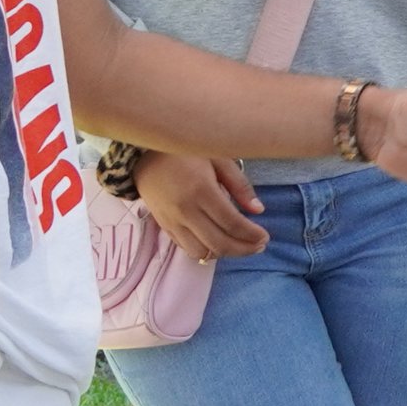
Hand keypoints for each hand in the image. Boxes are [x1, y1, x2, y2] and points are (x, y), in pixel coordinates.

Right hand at [135, 152, 269, 260]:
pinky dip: (205, 251)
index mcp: (201, 190)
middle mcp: (185, 210)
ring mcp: (172, 221)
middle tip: (259, 245)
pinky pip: (186, 248)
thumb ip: (239, 184)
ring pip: (201, 252)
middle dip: (244, 249)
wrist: (142, 155)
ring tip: (240, 245)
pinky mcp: (163, 226)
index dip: (252, 235)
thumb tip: (259, 210)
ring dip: (225, 253)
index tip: (265, 237)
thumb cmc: (185, 152)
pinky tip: (218, 242)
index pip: (232, 223)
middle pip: (219, 243)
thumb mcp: (217, 158)